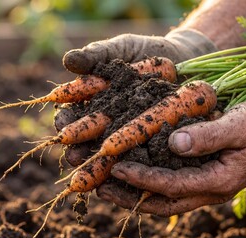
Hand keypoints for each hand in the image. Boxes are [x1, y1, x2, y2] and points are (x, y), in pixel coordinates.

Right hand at [58, 29, 216, 165]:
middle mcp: (105, 124)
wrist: (182, 57)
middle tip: (74, 159)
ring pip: (108, 156)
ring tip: (92, 178)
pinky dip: (130, 169)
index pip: (70, 116)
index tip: (63, 128)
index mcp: (91, 102)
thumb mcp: (120, 48)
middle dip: (78, 152)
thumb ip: (96, 55)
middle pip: (86, 142)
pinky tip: (124, 180)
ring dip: (98, 168)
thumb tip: (68, 60)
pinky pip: (138, 159)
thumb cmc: (145, 51)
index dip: (65, 122)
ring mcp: (126, 136)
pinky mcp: (149, 144)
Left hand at [96, 100, 245, 216]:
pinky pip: (170, 188)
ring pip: (164, 200)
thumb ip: (209, 136)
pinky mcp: (201, 177)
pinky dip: (148, 184)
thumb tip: (174, 143)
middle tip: (101, 186)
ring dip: (135, 194)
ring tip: (106, 185)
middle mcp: (209, 190)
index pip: (174, 186)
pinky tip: (130, 174)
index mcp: (220, 180)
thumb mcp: (240, 125)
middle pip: (163, 203)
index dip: (144, 179)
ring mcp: (205, 186)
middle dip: (130, 197)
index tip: (118, 167)